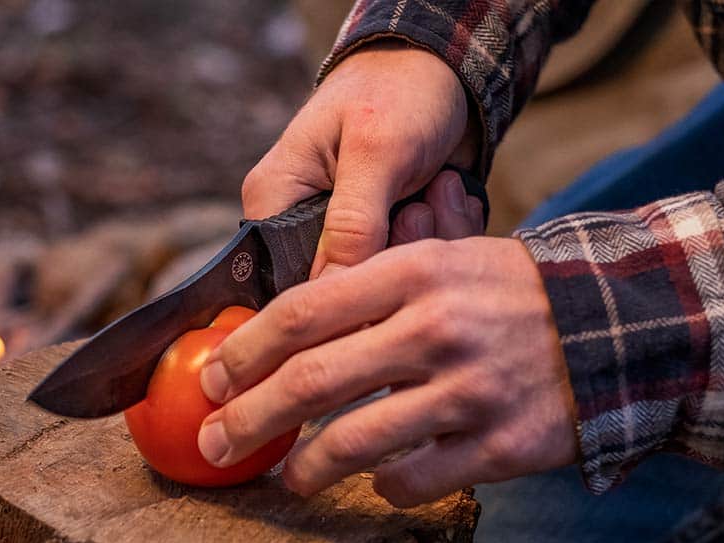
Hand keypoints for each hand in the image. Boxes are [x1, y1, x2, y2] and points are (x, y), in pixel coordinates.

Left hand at [196, 236, 577, 506]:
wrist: (616, 324)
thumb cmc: (504, 292)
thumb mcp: (438, 259)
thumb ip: (362, 284)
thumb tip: (269, 322)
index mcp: (412, 272)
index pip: (301, 312)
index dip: (244, 352)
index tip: (211, 381)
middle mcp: (436, 328)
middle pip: (312, 381)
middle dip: (250, 419)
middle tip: (217, 443)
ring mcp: (470, 390)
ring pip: (354, 443)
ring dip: (304, 468)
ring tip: (287, 476)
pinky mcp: (501, 445)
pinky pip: (413, 481)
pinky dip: (382, 488)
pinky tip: (375, 481)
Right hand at [243, 42, 479, 274]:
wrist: (443, 67)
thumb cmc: (399, 90)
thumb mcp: (377, 151)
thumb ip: (353, 224)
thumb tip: (331, 294)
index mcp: (273, 201)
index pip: (285, 283)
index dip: (333, 290)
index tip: (385, 269)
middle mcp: (298, 224)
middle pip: (336, 284)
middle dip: (391, 258)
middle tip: (422, 210)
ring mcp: (341, 232)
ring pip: (379, 276)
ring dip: (423, 242)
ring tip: (440, 191)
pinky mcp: (378, 234)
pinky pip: (407, 261)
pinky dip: (439, 236)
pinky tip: (450, 196)